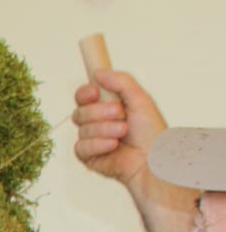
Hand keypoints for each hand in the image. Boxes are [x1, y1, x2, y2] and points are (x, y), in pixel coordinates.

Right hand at [73, 69, 167, 187]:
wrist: (153, 159)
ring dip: (105, 128)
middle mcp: (97, 122)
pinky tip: (113, 146)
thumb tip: (98, 72)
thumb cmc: (151, 132)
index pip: (84, 96)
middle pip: (79, 111)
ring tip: (123, 132)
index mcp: (107, 107)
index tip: (95, 92)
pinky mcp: (88, 157)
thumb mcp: (140, 100)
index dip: (85, 93)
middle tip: (120, 113)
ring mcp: (91, 140)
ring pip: (82, 128)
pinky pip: (81, 146)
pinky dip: (99, 144)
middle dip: (99, 111)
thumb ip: (121, 82)